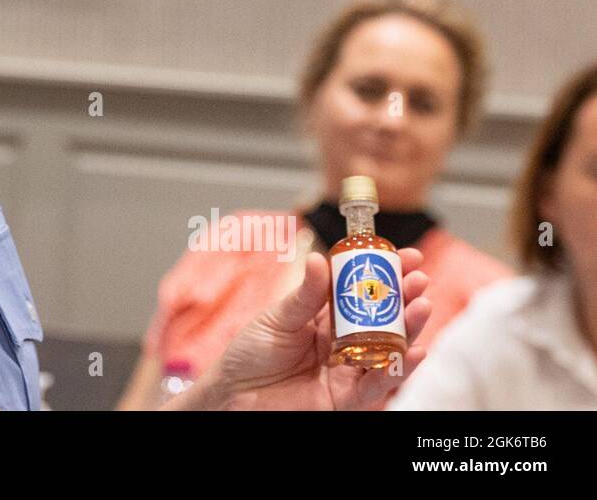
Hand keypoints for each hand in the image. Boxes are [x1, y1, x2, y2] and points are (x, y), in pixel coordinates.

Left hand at [197, 248, 430, 409]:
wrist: (234, 393)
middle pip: (383, 321)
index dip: (385, 276)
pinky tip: (414, 351)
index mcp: (327, 319)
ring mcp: (348, 371)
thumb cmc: (251, 353)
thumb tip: (322, 260)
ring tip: (422, 307)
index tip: (406, 257)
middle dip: (404, 299)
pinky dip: (398, 371)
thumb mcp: (278, 317)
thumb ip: (305, 296)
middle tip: (420, 280)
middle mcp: (345, 343)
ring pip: (388, 351)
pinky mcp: (347, 400)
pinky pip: (377, 386)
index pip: (363, 293)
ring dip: (409, 329)